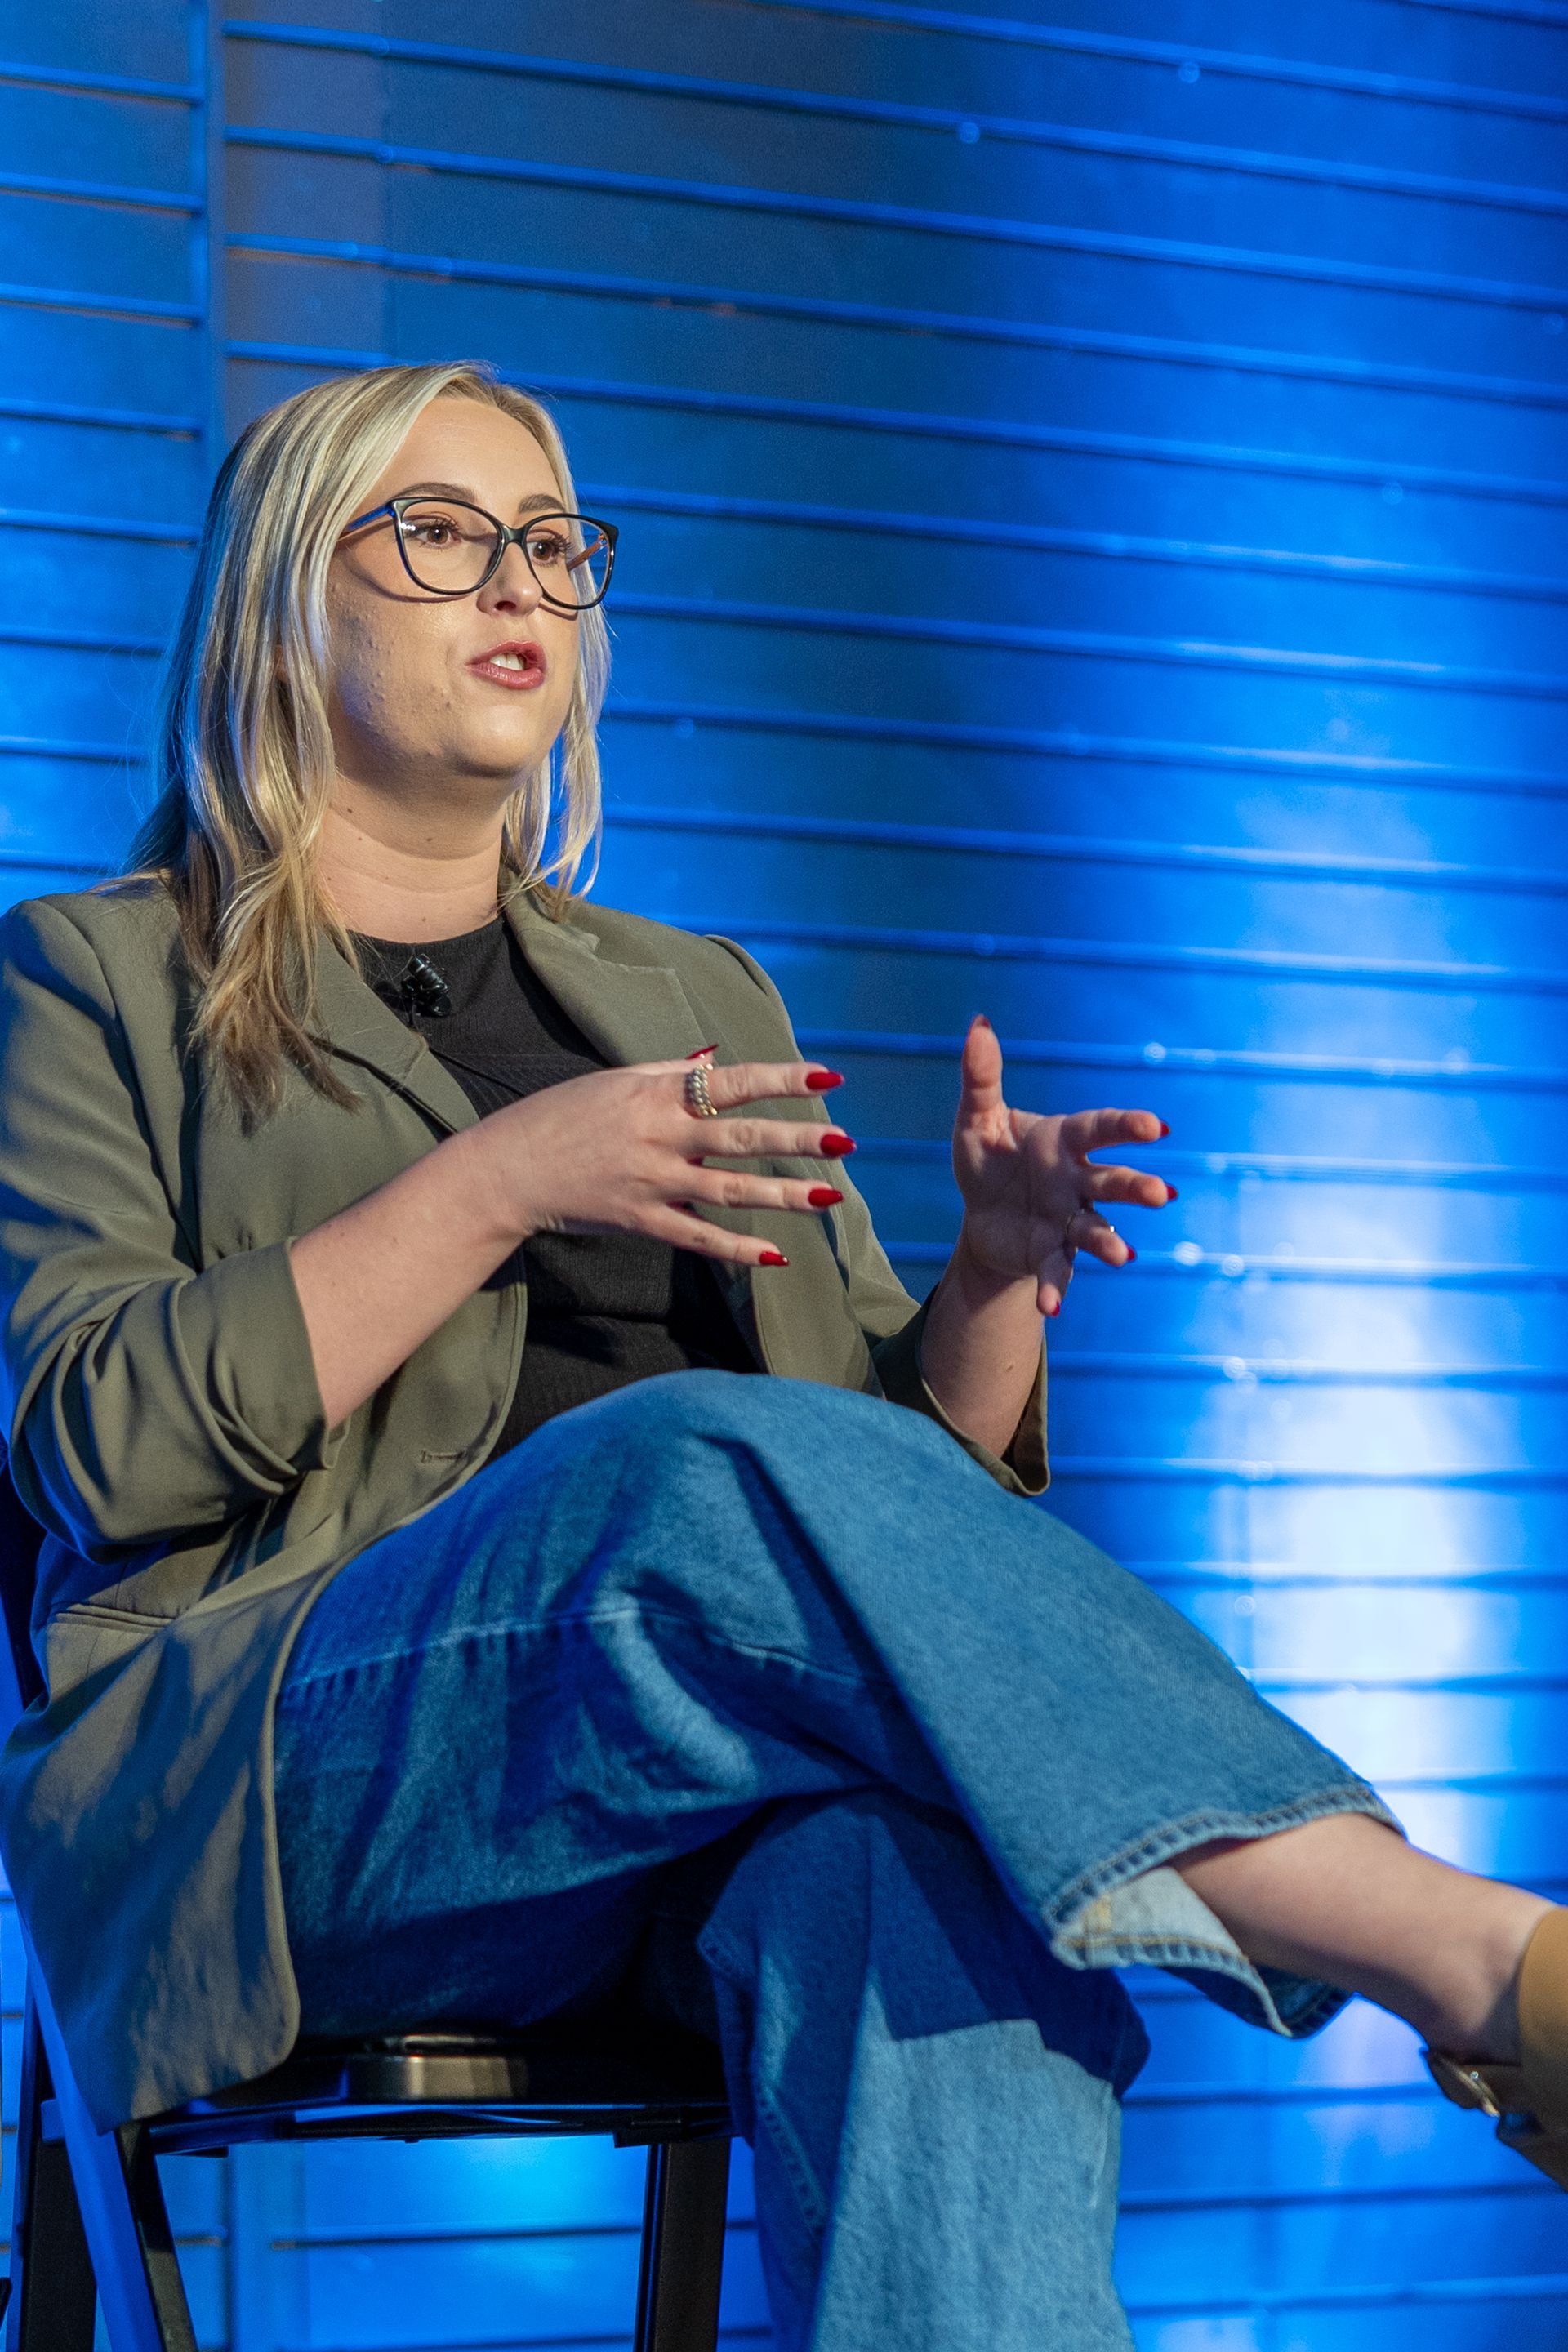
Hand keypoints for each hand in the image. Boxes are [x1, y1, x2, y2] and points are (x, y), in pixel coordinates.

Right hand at [467, 1053, 852, 1269]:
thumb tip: (717, 1061)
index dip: (781, 1081)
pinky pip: (696, 1237)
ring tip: (830, 1197)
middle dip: (796, 1140)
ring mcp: (651, 1181)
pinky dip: (735, 1248)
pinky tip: (774, 1254)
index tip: (827, 1077)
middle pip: (741, 1138)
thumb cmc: (563, 1116)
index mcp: (657, 1095)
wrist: (509, 1167)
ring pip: (729, 1189)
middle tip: (845, 1142)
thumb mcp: (616, 1081)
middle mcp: (660, 1136)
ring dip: (782, 1194)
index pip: (731, 1083)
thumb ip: (672, 1075)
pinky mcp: (640, 1220)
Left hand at [950, 1016, 1172, 1316]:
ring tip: (1125, 1256)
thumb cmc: (991, 1158)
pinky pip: (1058, 1271)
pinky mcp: (1050, 1254)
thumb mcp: (977, 1118)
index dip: (1129, 1127)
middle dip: (1137, 1186)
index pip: (1102, 1128)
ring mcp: (1068, 1220)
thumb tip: (978, 1024)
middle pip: (1114, 1181)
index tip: (1156, 1128)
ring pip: (1097, 1230)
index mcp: (1066, 1140)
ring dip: (1111, 1242)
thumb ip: (982, 1078)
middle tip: (1162, 1194)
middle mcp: (1077, 1181)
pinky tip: (1050, 1308)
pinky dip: (1056, 1289)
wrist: (982, 1214)